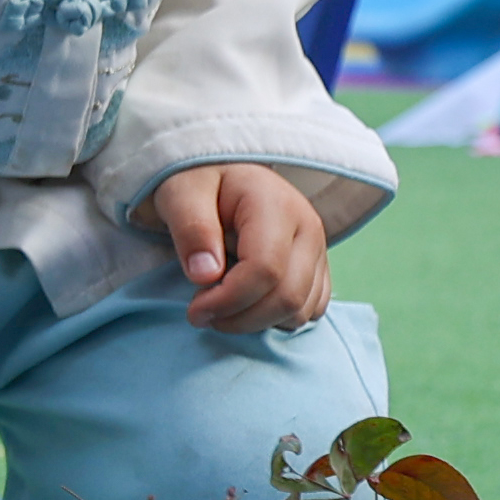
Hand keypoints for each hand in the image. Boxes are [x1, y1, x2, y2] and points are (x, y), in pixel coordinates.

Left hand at [148, 163, 333, 335]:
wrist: (222, 178)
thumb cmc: (199, 184)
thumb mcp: (181, 194)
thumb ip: (191, 229)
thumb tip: (206, 276)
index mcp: (276, 204)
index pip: (265, 269)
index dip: (228, 300)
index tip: (194, 310)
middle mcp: (308, 228)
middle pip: (287, 297)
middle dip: (240, 318)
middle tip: (202, 313)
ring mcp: (318, 251)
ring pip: (300, 311)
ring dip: (255, 321)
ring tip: (221, 303)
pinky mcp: (318, 270)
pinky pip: (309, 312)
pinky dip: (275, 320)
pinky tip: (246, 304)